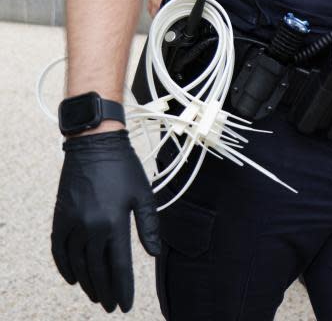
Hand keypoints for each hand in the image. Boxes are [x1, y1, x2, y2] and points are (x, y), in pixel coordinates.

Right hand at [52, 130, 159, 312]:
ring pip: (77, 264)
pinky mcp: (60, 217)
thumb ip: (148, 227)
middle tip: (112, 306)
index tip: (126, 305)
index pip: (118, 267)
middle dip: (106, 291)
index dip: (123, 288)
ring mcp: (72, 223)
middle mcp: (90, 227)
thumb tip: (154, 254)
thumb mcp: (143, 196)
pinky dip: (65, 266)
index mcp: (114, 223)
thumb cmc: (124, 168)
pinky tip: (73, 278)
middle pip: (97, 270)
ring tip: (97, 295)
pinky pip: (58, 250)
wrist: (94, 145)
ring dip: (87, 283)